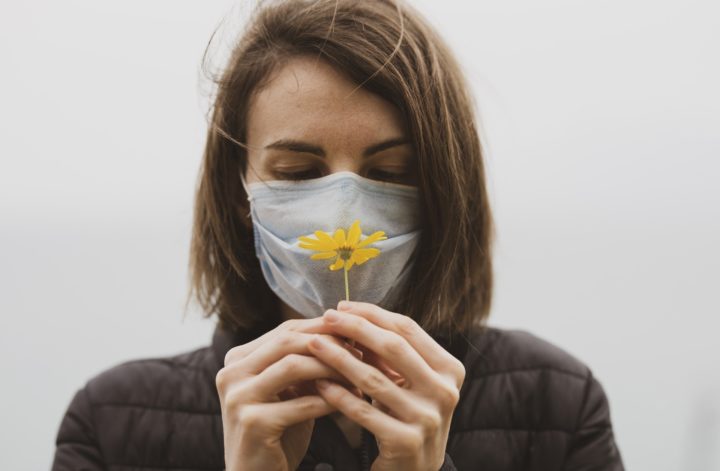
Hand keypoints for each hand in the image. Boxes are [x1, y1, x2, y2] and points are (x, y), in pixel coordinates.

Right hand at [216, 317, 363, 470]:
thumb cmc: (278, 432)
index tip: (353, 332)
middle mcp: (231, 373)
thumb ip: (303, 363)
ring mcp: (238, 397)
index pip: (284, 330)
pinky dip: (330, 399)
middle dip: (327, 343)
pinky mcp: (252, 423)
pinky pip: (301, 404)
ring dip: (330, 368)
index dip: (321, 329)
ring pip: (292, 366)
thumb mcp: (288, 391)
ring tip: (357, 374)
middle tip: (359, 350)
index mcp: (237, 359)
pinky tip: (351, 400)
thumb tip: (344, 333)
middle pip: (287, 341)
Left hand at [307, 301, 465, 470]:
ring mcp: (427, 418)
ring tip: (314, 345)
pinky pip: (364, 412)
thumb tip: (350, 316)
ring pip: (374, 379)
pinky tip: (319, 384)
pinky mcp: (406, 442)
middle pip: (394, 347)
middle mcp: (444, 392)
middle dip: (356, 328)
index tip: (343, 306)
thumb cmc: (407, 415)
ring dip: (340, 358)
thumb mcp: (409, 382)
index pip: (408, 329)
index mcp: (450, 369)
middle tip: (326, 318)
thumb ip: (388, 353)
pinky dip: (339, 396)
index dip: (373, 314)